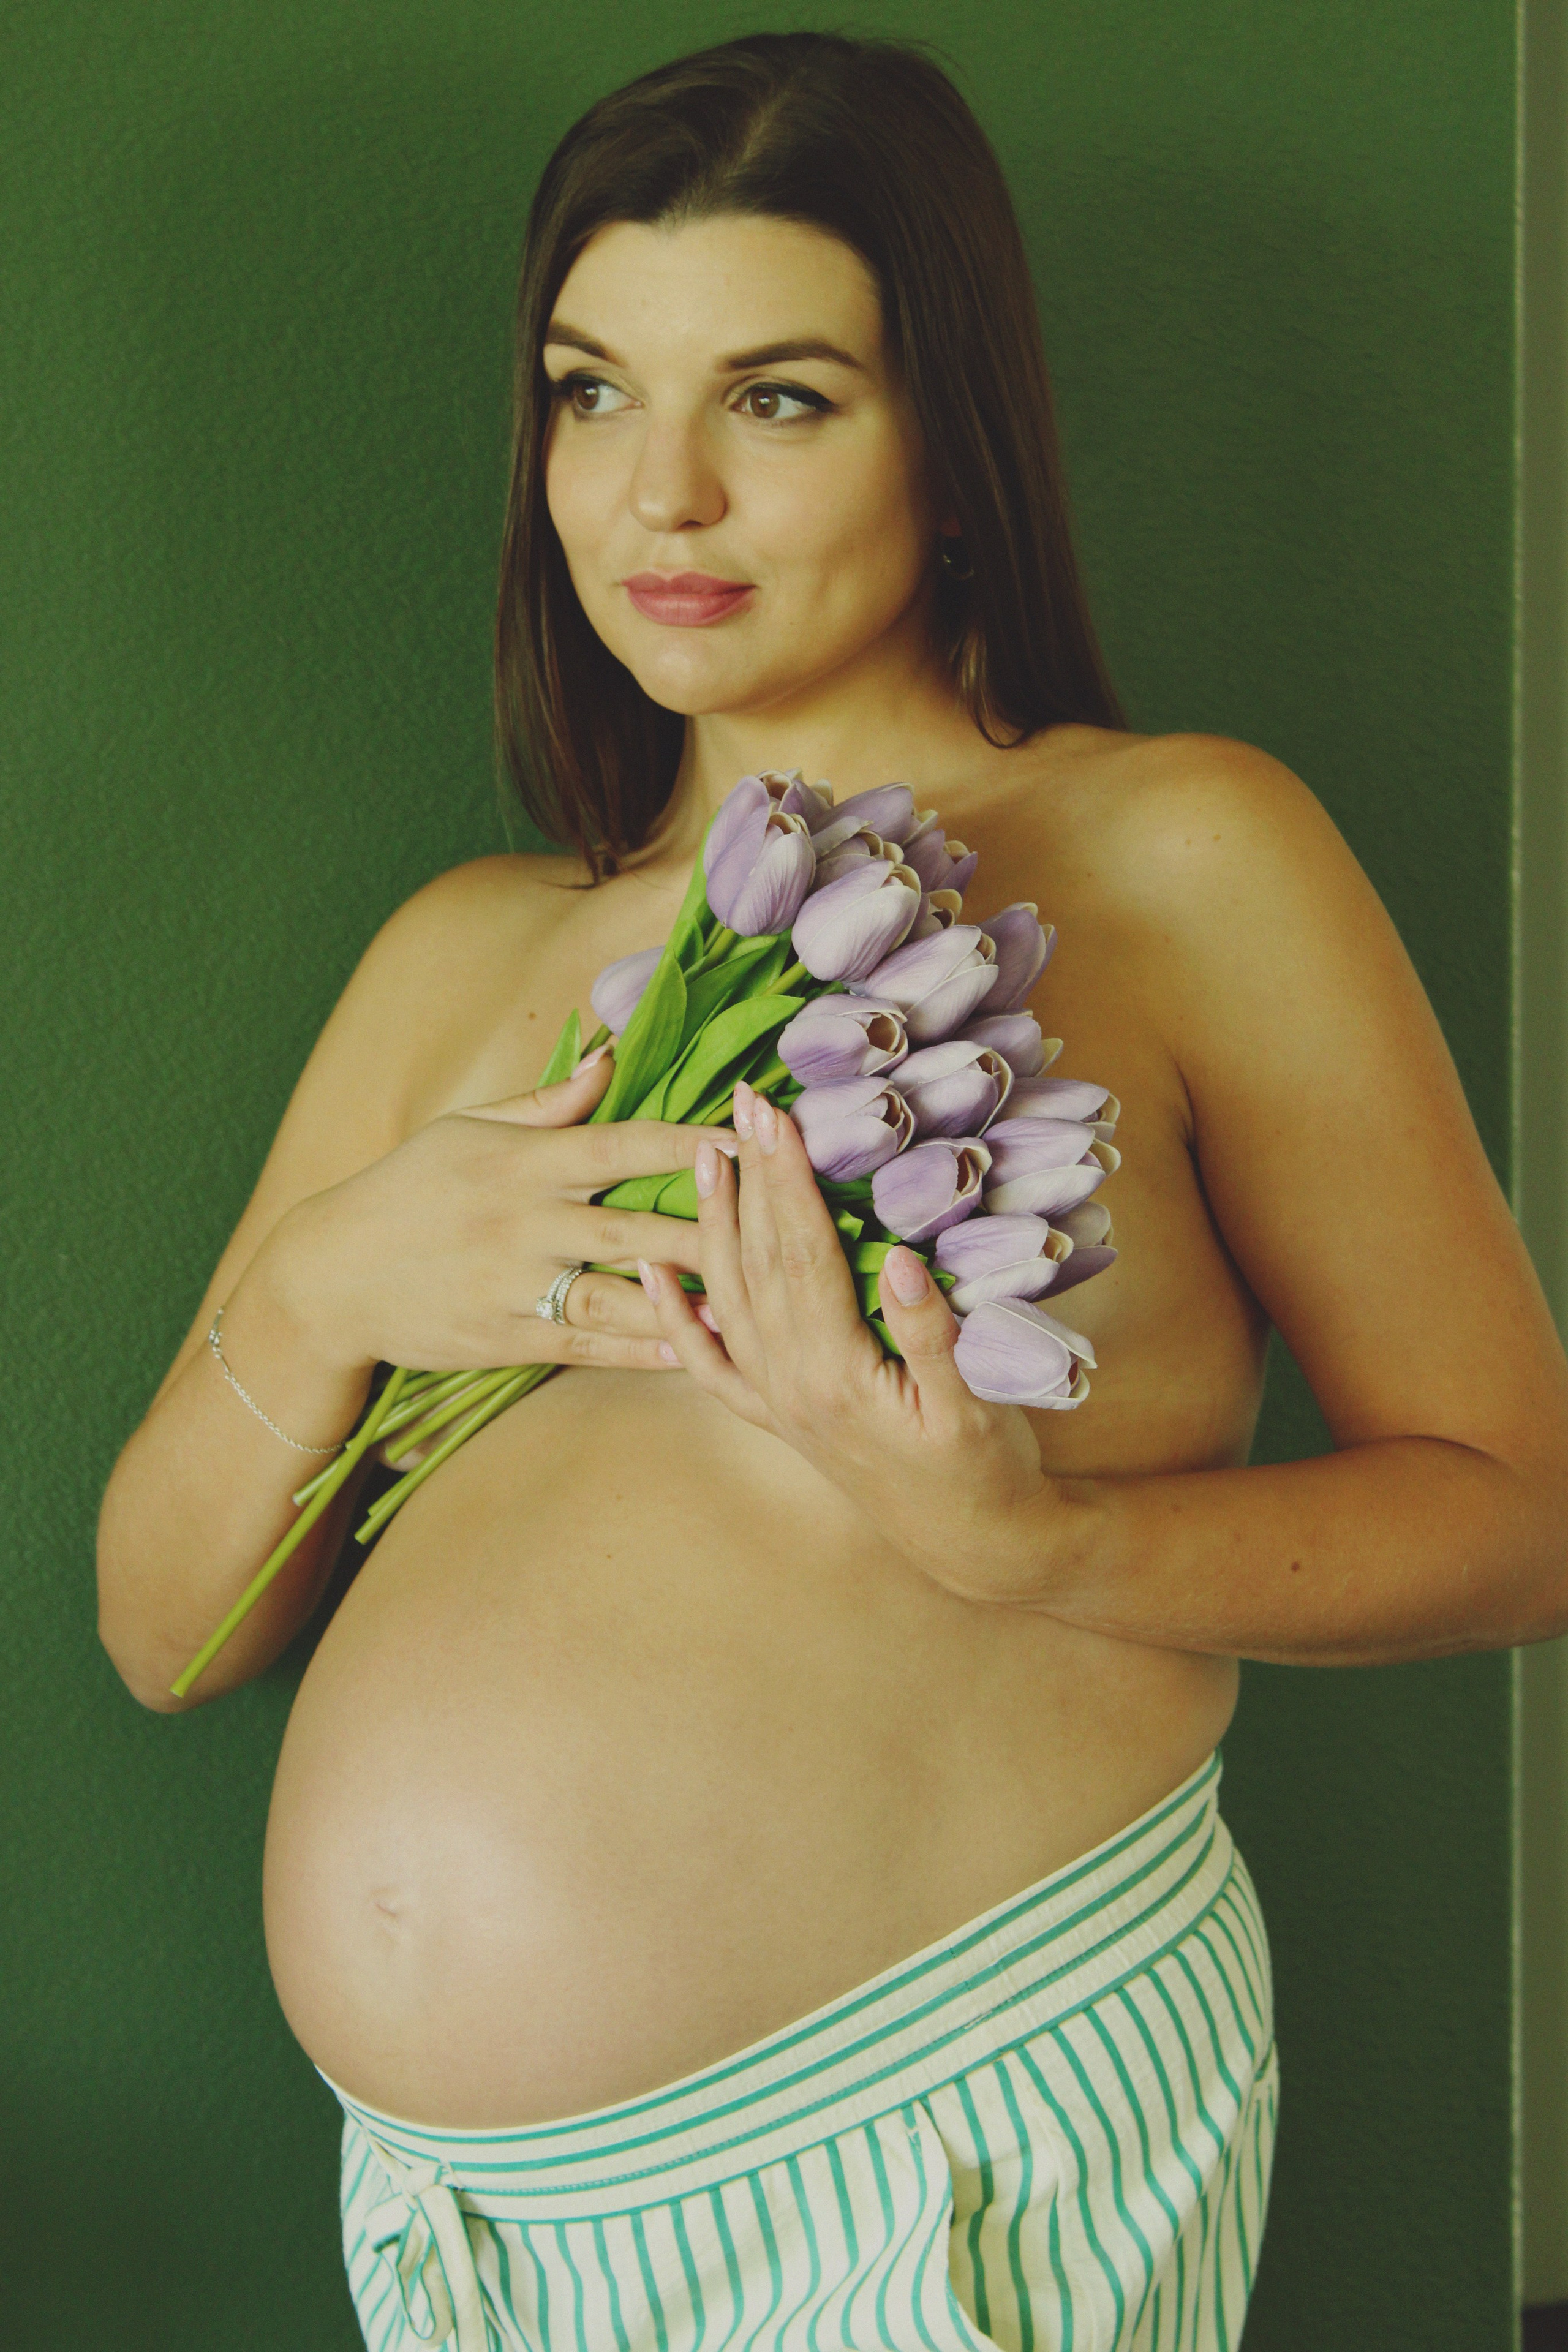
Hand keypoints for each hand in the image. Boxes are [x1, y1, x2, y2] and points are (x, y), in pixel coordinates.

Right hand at [258, 1045, 733, 1379]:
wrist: (331, 1275)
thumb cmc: (406, 1190)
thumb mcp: (467, 1129)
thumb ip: (546, 1103)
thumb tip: (609, 1058)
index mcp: (522, 1163)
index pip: (620, 1145)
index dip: (687, 1142)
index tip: (746, 1136)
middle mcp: (525, 1223)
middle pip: (633, 1224)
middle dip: (708, 1223)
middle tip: (776, 1223)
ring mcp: (515, 1285)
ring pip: (617, 1293)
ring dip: (685, 1298)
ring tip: (751, 1299)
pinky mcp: (505, 1339)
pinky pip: (586, 1345)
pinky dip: (641, 1347)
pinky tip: (693, 1350)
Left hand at [638, 1078, 1051, 1598]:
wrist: (975, 1547)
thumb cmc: (984, 1473)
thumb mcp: (975, 1407)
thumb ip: (935, 1337)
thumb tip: (905, 1260)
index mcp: (835, 1374)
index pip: (802, 1254)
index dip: (786, 1180)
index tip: (775, 1116)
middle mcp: (789, 1385)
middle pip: (758, 1263)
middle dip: (748, 1178)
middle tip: (740, 1104)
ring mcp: (777, 1402)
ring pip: (728, 1298)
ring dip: (714, 1224)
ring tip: (706, 1155)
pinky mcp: (779, 1416)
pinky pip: (711, 1363)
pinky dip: (677, 1316)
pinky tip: (653, 1273)